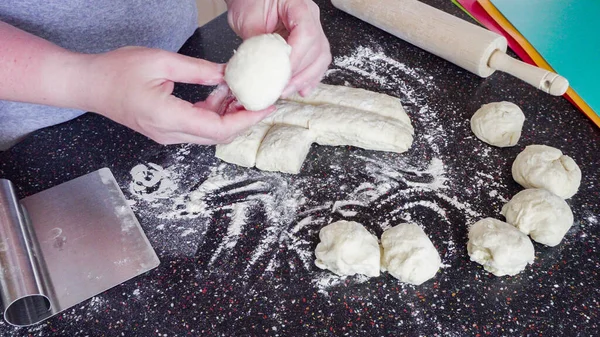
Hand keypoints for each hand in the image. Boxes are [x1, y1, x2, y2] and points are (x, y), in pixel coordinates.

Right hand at [78, 47, 273, 144]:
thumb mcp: (161, 61)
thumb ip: (199, 70)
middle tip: (259, 100)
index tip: (264, 108)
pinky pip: (197, 129)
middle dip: (242, 120)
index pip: (217, 129)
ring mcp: (166, 135)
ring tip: (239, 94)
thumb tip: (228, 75)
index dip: (245, 120)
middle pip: (217, 136)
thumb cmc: (116, 71)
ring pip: (209, 135)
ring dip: (228, 117)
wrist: (89, 85)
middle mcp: (168, 133)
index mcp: (167, 117)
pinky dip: (213, 115)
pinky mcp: (165, 131)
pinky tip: (218, 96)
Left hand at [225, 0, 331, 96]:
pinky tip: (302, 89)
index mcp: (299, 5)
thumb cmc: (249, 1)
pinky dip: (310, 77)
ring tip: (289, 91)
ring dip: (306, 78)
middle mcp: (311, 17)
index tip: (282, 74)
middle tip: (282, 89)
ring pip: (321, 58)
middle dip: (301, 74)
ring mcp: (313, 28)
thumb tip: (260, 73)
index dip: (297, 58)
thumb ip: (257, 44)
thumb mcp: (247, 19)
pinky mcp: (308, 42)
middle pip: (317, 49)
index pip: (307, 34)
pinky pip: (317, 61)